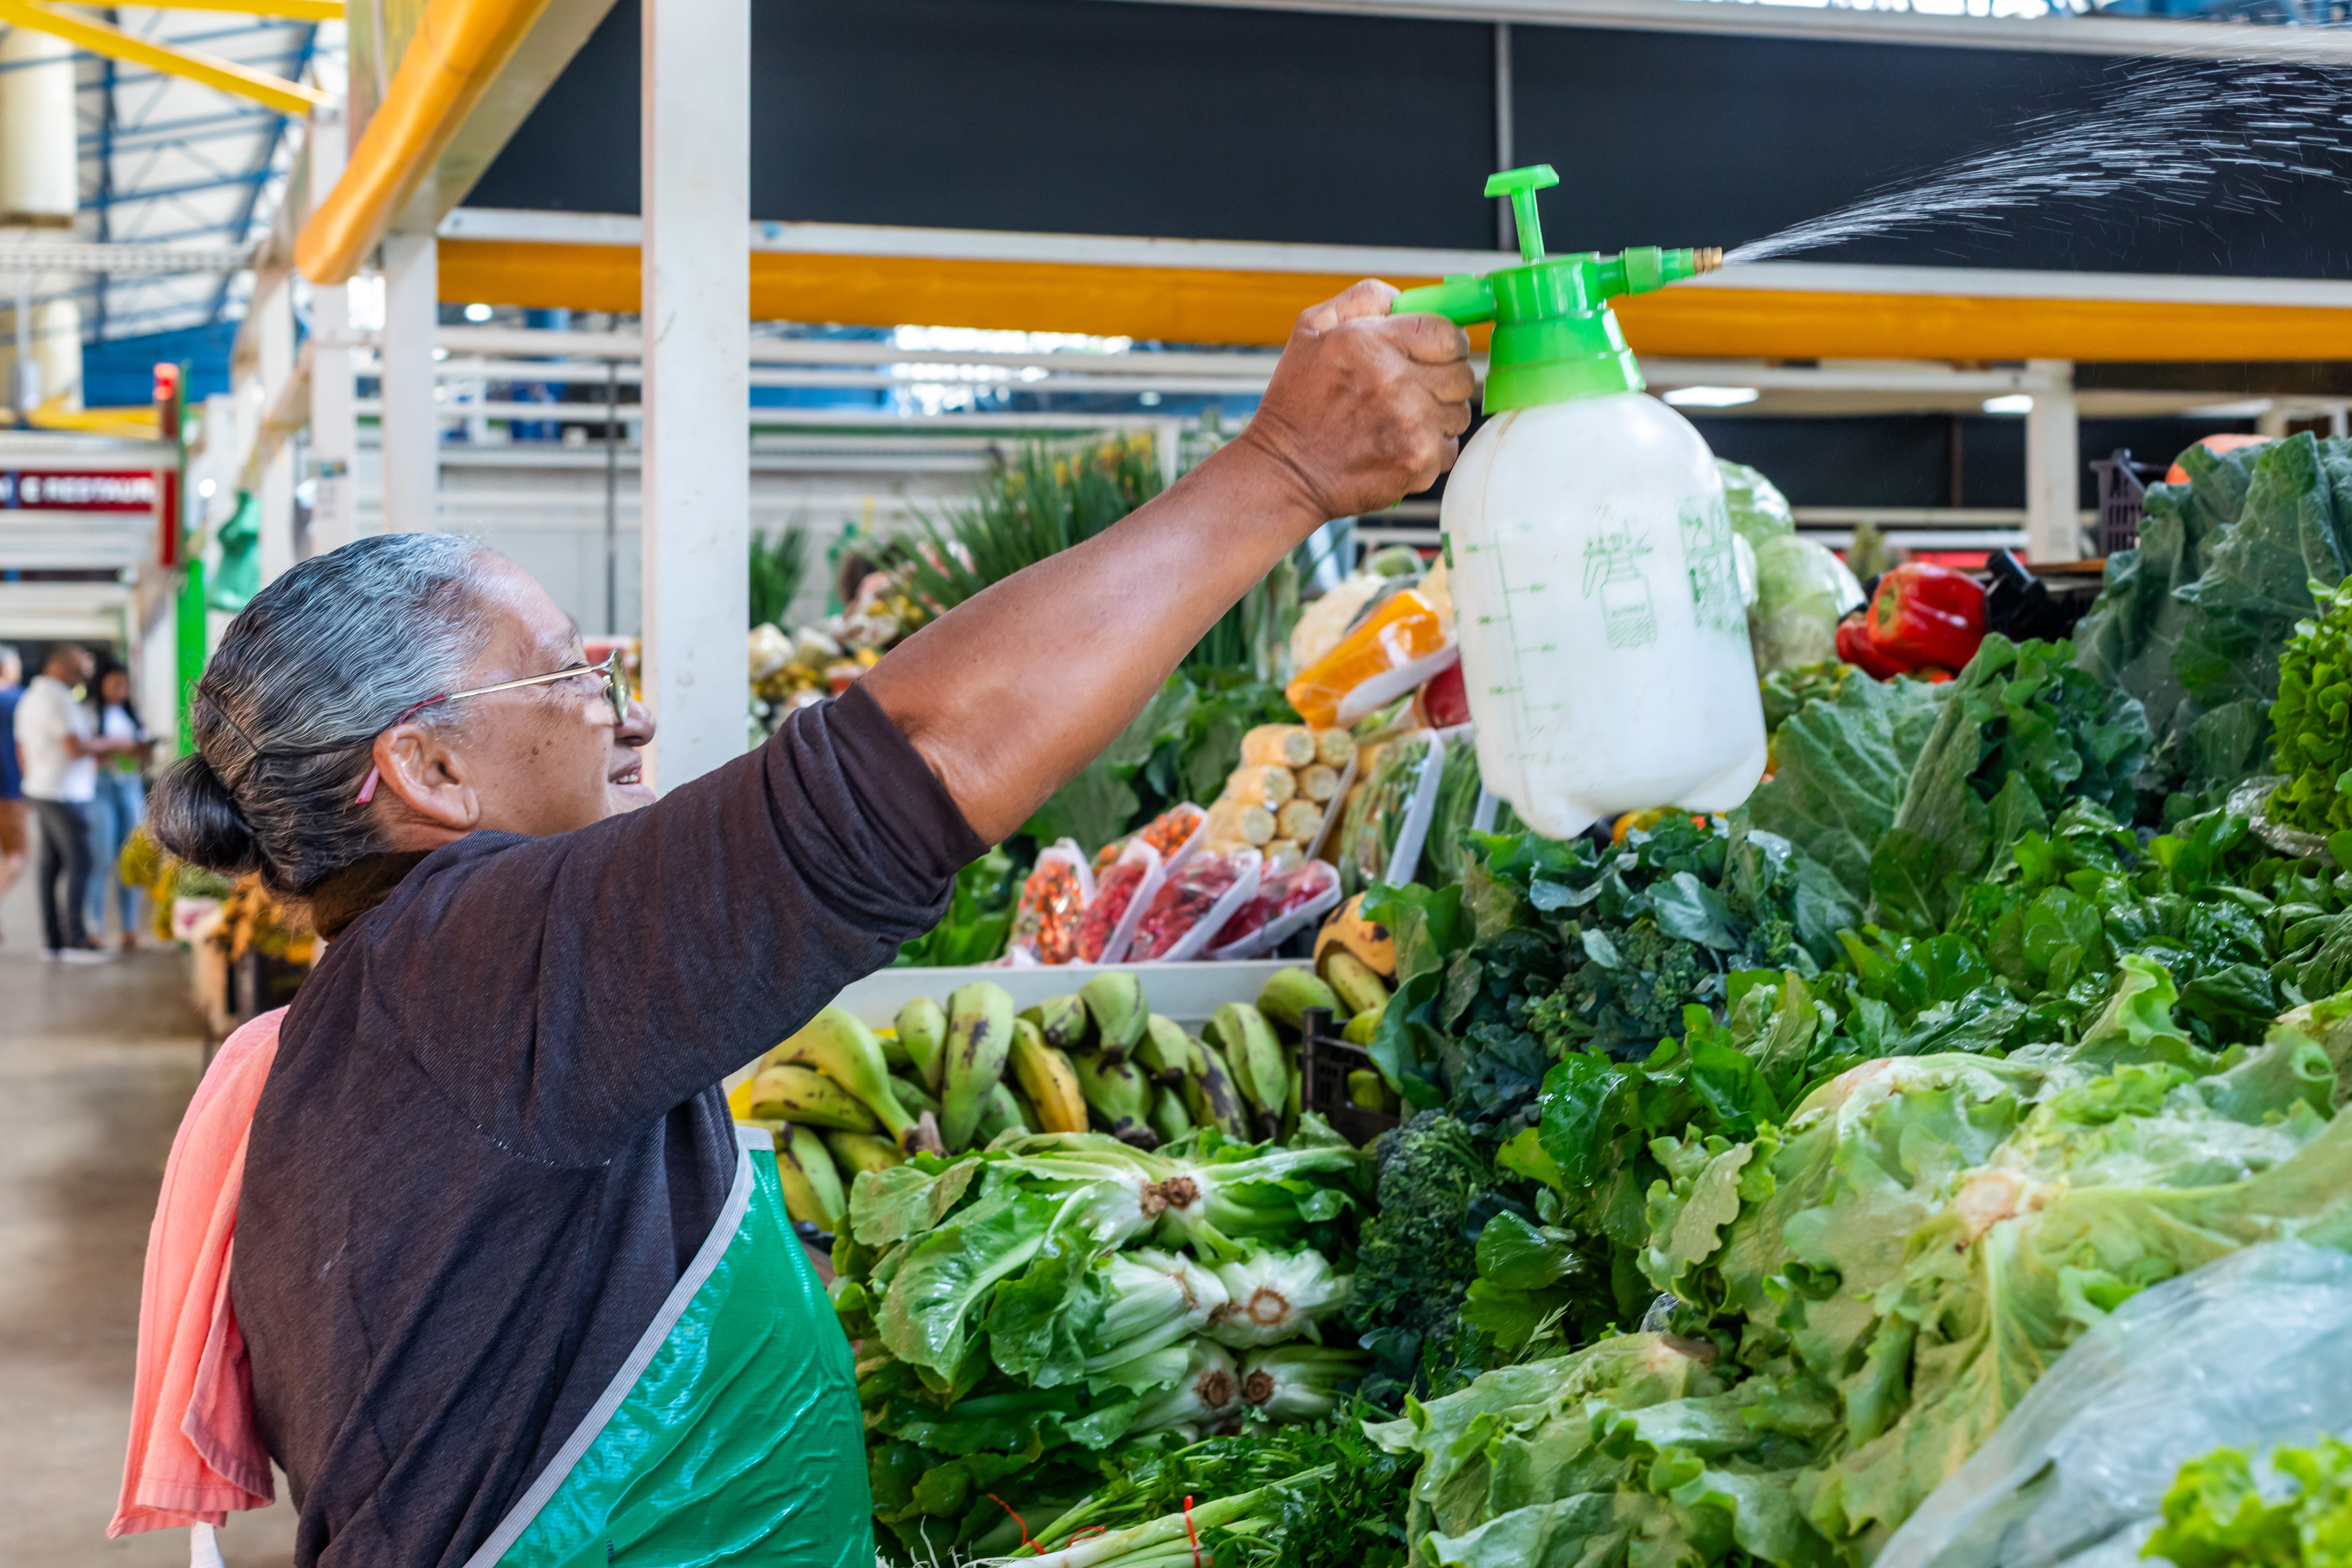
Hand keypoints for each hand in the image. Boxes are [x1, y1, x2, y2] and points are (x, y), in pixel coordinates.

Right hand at [1232, 280, 1475, 521]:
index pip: (1447, 333)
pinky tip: (1397, 446)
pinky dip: (1429, 450)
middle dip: (1444, 380)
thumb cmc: (1296, 403)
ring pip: (1458, 413)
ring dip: (1438, 416)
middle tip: (1415, 389)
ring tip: (1401, 420)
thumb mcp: (1311, 330)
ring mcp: (1411, 424)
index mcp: (1371, 342)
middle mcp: (1394, 381)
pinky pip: (1449, 448)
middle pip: (1462, 374)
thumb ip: (1362, 299)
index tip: (1436, 353)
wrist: (1284, 472)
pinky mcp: (1418, 461)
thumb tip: (1404, 297)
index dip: (1446, 343)